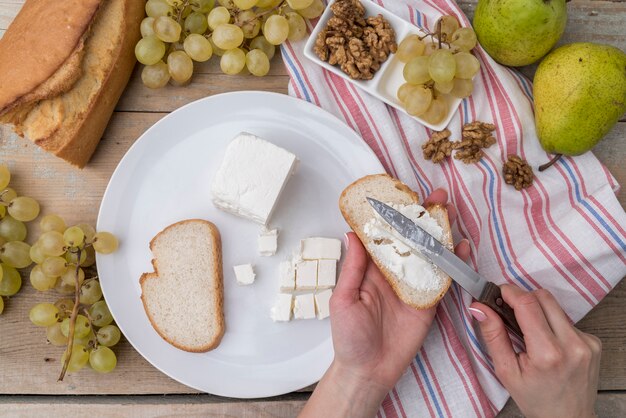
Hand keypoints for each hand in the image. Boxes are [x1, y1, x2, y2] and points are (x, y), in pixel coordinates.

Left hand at [300, 189, 469, 417]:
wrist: (368, 370)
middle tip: (439, 198)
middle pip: (412, 240)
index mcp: (371, 269)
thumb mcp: (343, 299)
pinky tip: (460, 248)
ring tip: (452, 213)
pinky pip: (442, 279)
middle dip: (425, 218)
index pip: (385, 236)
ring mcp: (413, 286)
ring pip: (430, 254)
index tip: (404, 195)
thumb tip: (352, 234)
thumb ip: (353, 268)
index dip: (395, 215)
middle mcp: (393, 273)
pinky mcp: (428, 302)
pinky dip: (452, 264)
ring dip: (441, 234)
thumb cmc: (349, 337)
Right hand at [470, 285, 600, 417]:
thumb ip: (493, 335)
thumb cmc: (536, 399)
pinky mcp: (594, 342)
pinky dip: (553, 325)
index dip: (510, 292)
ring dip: (538, 312)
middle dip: (523, 299)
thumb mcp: (505, 371)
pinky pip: (567, 320)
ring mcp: (586, 343)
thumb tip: (479, 307)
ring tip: (530, 333)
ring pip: (555, 307)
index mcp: (547, 354)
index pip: (528, 304)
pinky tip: (548, 343)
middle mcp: (572, 345)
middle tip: (510, 312)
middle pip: (543, 297)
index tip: (498, 292)